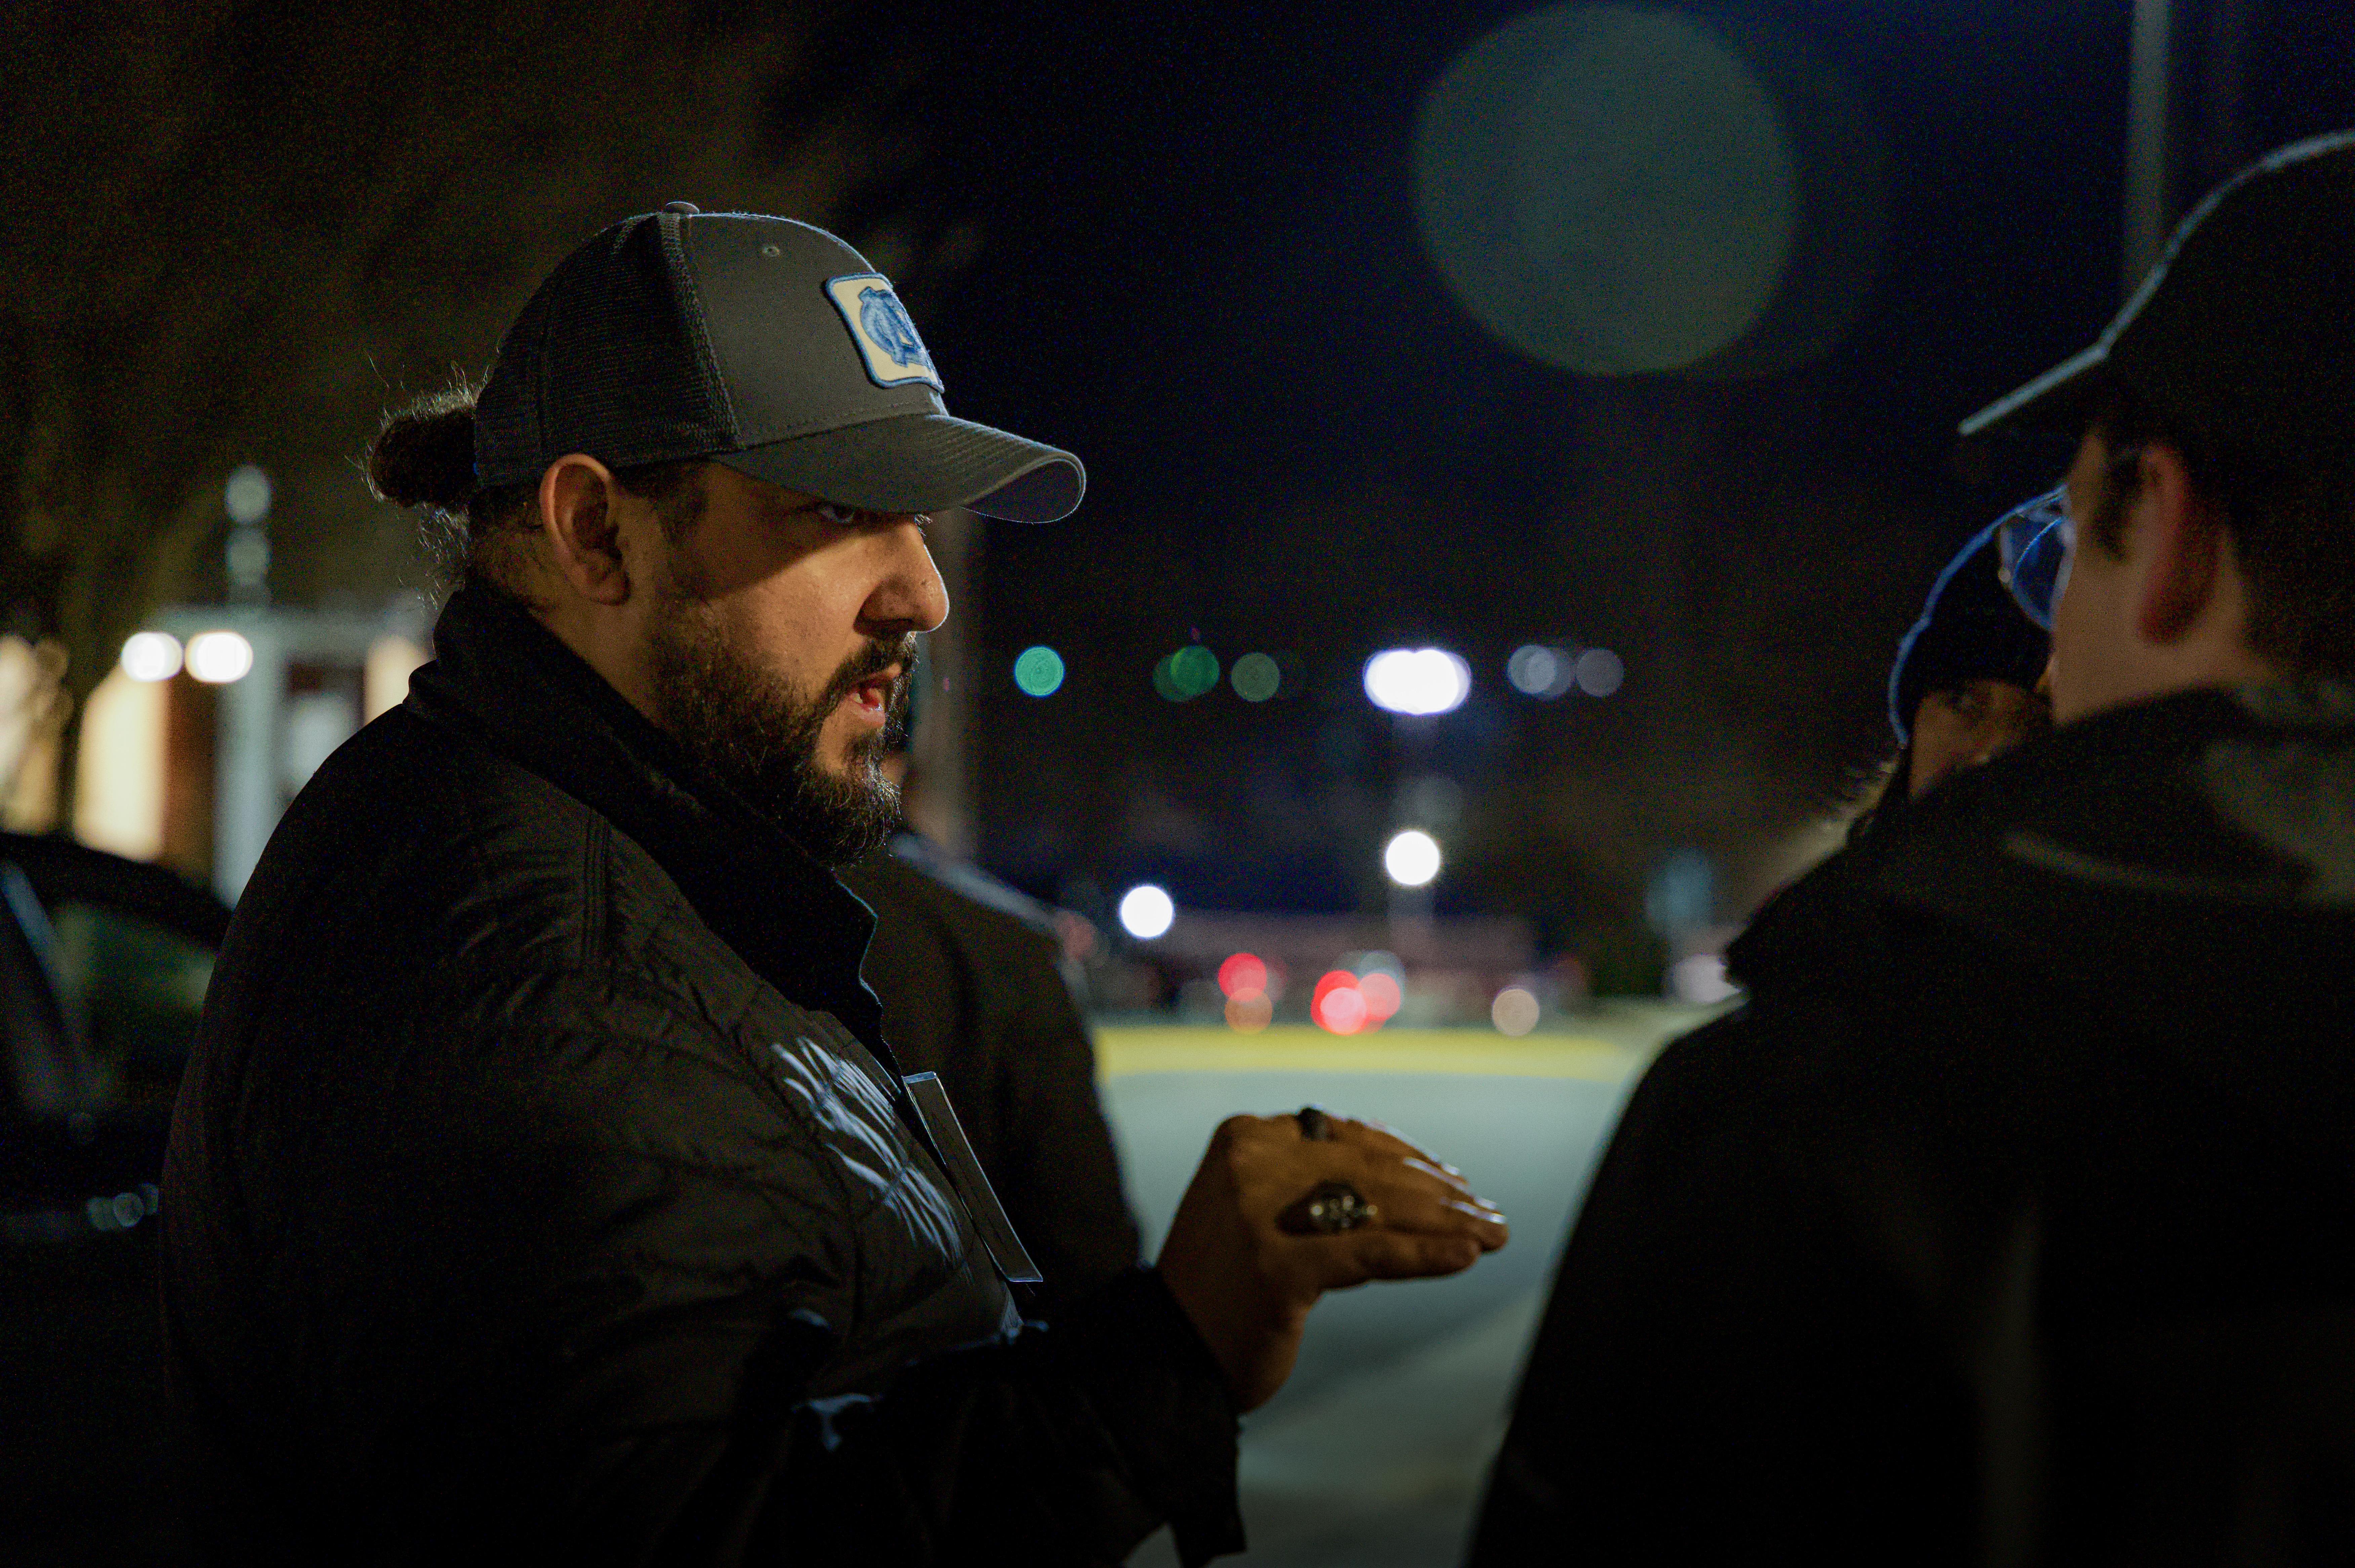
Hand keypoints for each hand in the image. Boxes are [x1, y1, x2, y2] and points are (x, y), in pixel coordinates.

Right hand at [1155, 1109, 1507, 1410]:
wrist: (1166, 1348)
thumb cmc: (1223, 1281)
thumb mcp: (1256, 1206)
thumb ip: (1311, 1178)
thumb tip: (1410, 1172)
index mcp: (1243, 1136)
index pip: (1346, 1135)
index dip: (1408, 1156)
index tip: (1453, 1181)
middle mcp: (1250, 1164)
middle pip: (1369, 1169)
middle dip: (1439, 1192)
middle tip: (1488, 1214)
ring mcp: (1261, 1214)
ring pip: (1378, 1207)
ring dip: (1447, 1221)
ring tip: (1492, 1234)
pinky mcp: (1280, 1267)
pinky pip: (1372, 1254)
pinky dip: (1426, 1255)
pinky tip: (1465, 1257)